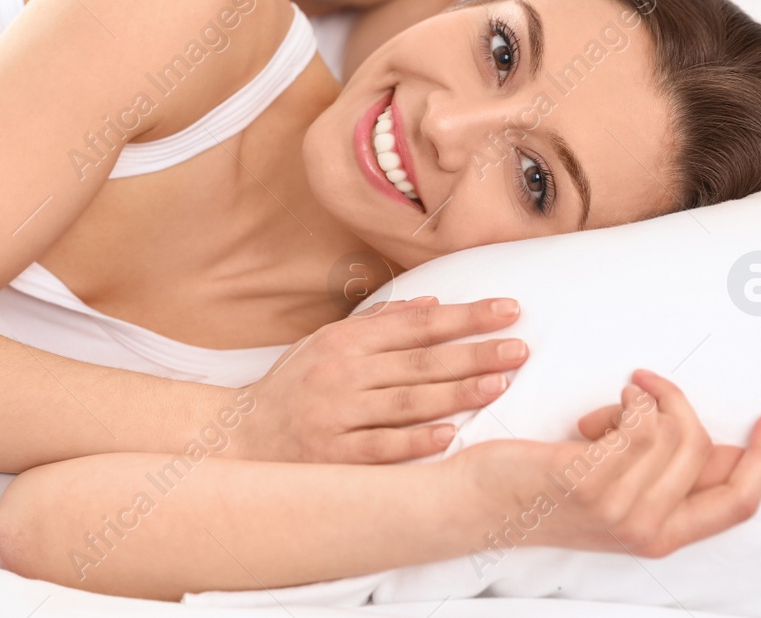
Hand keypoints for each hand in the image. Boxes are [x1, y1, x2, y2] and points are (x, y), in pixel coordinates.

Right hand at [232, 296, 526, 463]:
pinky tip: (449, 434)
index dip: (465, 316)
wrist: (240, 438)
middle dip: (475, 353)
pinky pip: (382, 448)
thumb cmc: (293, 388)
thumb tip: (430, 303)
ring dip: (457, 394)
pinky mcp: (335, 456)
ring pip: (408, 402)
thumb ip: (377, 323)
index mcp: (345, 341)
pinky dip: (416, 441)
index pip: (417, 324)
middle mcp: (342, 373)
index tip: (508, 310)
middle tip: (519, 348)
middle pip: (421, 362)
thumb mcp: (324, 342)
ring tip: (500, 385)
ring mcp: (339, 416)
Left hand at [461, 369, 760, 557]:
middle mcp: (647, 530)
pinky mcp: (588, 480)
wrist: (477, 506)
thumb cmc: (539, 492)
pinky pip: (637, 423)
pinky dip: (623, 403)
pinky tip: (592, 414)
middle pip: (704, 449)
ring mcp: (618, 508)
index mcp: (663, 537)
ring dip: (640, 400)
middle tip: (645, 384)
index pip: (739, 503)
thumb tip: (717, 445)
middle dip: (678, 402)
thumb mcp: (615, 494)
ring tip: (605, 409)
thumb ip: (662, 477)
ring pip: (670, 430)